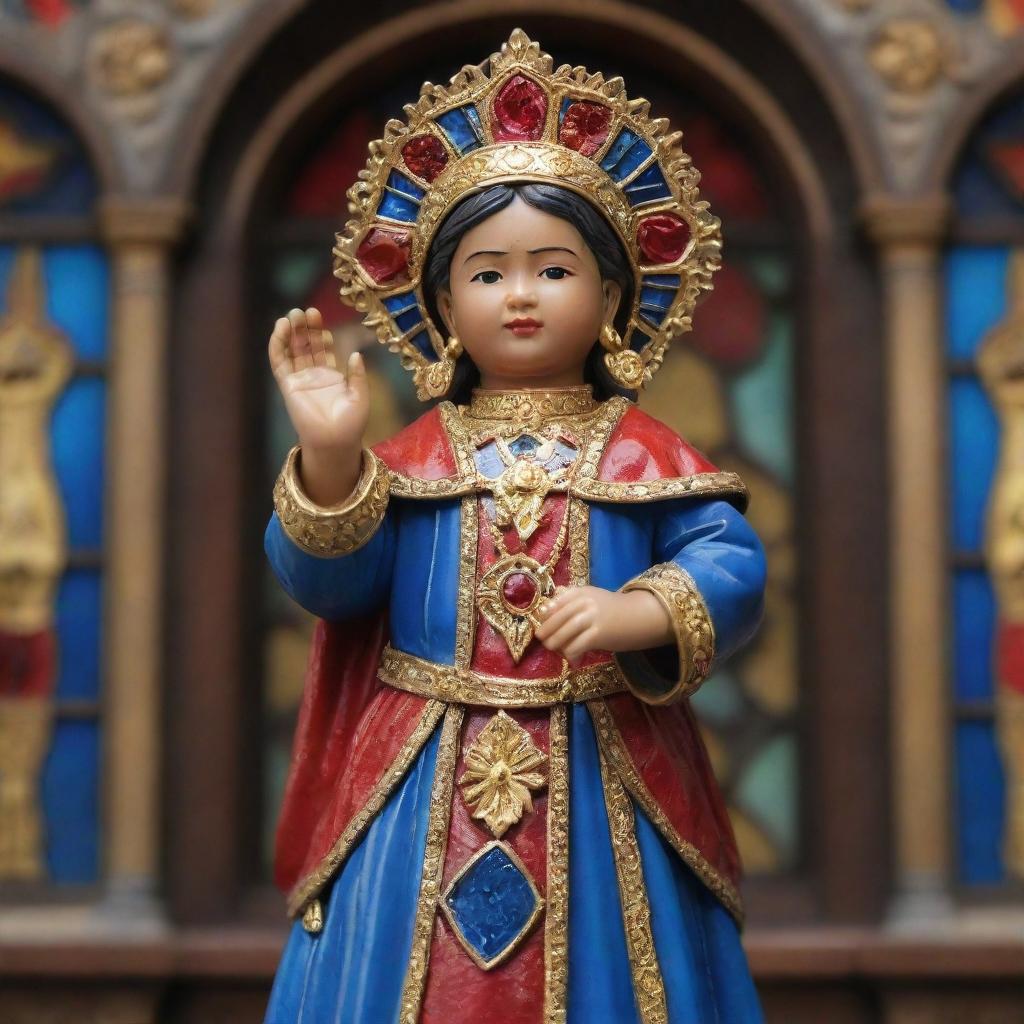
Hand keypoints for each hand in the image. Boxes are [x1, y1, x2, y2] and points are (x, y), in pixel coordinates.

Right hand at [268, 307, 368, 503]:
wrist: (335, 441)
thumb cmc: (351, 424)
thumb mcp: (361, 395)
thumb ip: (357, 374)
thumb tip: (355, 354)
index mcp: (331, 378)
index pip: (323, 350)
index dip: (321, 335)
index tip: (321, 320)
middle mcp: (313, 377)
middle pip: (306, 346)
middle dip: (306, 328)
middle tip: (307, 311)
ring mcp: (299, 380)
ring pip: (292, 350)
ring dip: (292, 332)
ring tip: (294, 314)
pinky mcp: (287, 385)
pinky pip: (279, 361)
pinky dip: (278, 344)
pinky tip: (281, 328)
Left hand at [534, 585, 672, 663]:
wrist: (641, 616)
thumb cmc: (615, 610)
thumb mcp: (593, 597)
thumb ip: (571, 599)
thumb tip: (547, 606)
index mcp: (580, 592)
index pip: (553, 604)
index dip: (544, 617)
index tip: (542, 625)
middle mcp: (583, 602)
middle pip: (553, 620)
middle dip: (546, 633)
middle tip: (545, 642)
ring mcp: (590, 618)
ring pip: (561, 635)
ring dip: (556, 646)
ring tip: (557, 651)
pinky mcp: (597, 634)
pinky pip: (574, 647)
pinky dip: (571, 656)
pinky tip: (574, 661)